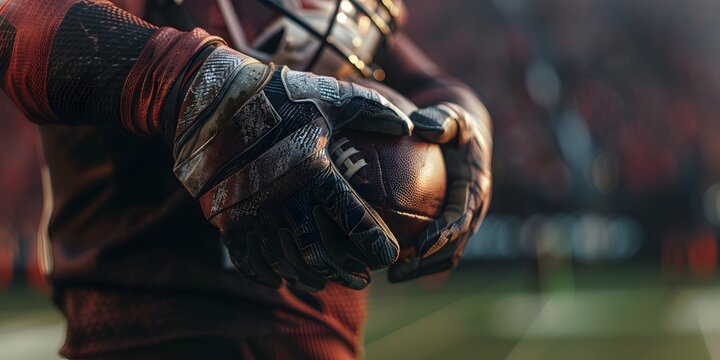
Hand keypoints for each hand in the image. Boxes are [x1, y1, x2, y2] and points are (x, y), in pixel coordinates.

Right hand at [171, 46, 412, 290]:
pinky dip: (268, 275)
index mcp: (316, 175)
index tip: (389, 256)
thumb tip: (410, 125)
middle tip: (363, 280)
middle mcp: (286, 202)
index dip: (377, 246)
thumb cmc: (281, 96)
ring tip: (325, 282)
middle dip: (347, 273)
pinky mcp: (227, 221)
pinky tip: (281, 279)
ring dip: (310, 279)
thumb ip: (373, 110)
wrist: (214, 101)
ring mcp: (253, 215)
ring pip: (287, 264)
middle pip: (323, 255)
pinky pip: (250, 262)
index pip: (356, 224)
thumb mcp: (331, 96)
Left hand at [389, 102, 491, 281]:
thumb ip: (442, 120)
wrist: (466, 137)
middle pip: (455, 245)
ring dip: (422, 269)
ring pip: (447, 255)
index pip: (462, 217)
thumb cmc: (453, 124)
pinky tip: (388, 264)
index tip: (421, 247)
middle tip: (397, 271)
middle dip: (429, 262)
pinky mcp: (452, 226)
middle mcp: (474, 210)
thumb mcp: (452, 116)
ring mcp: (465, 221)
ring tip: (391, 276)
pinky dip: (417, 260)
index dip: (444, 234)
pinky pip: (437, 249)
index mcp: (477, 188)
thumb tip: (423, 126)